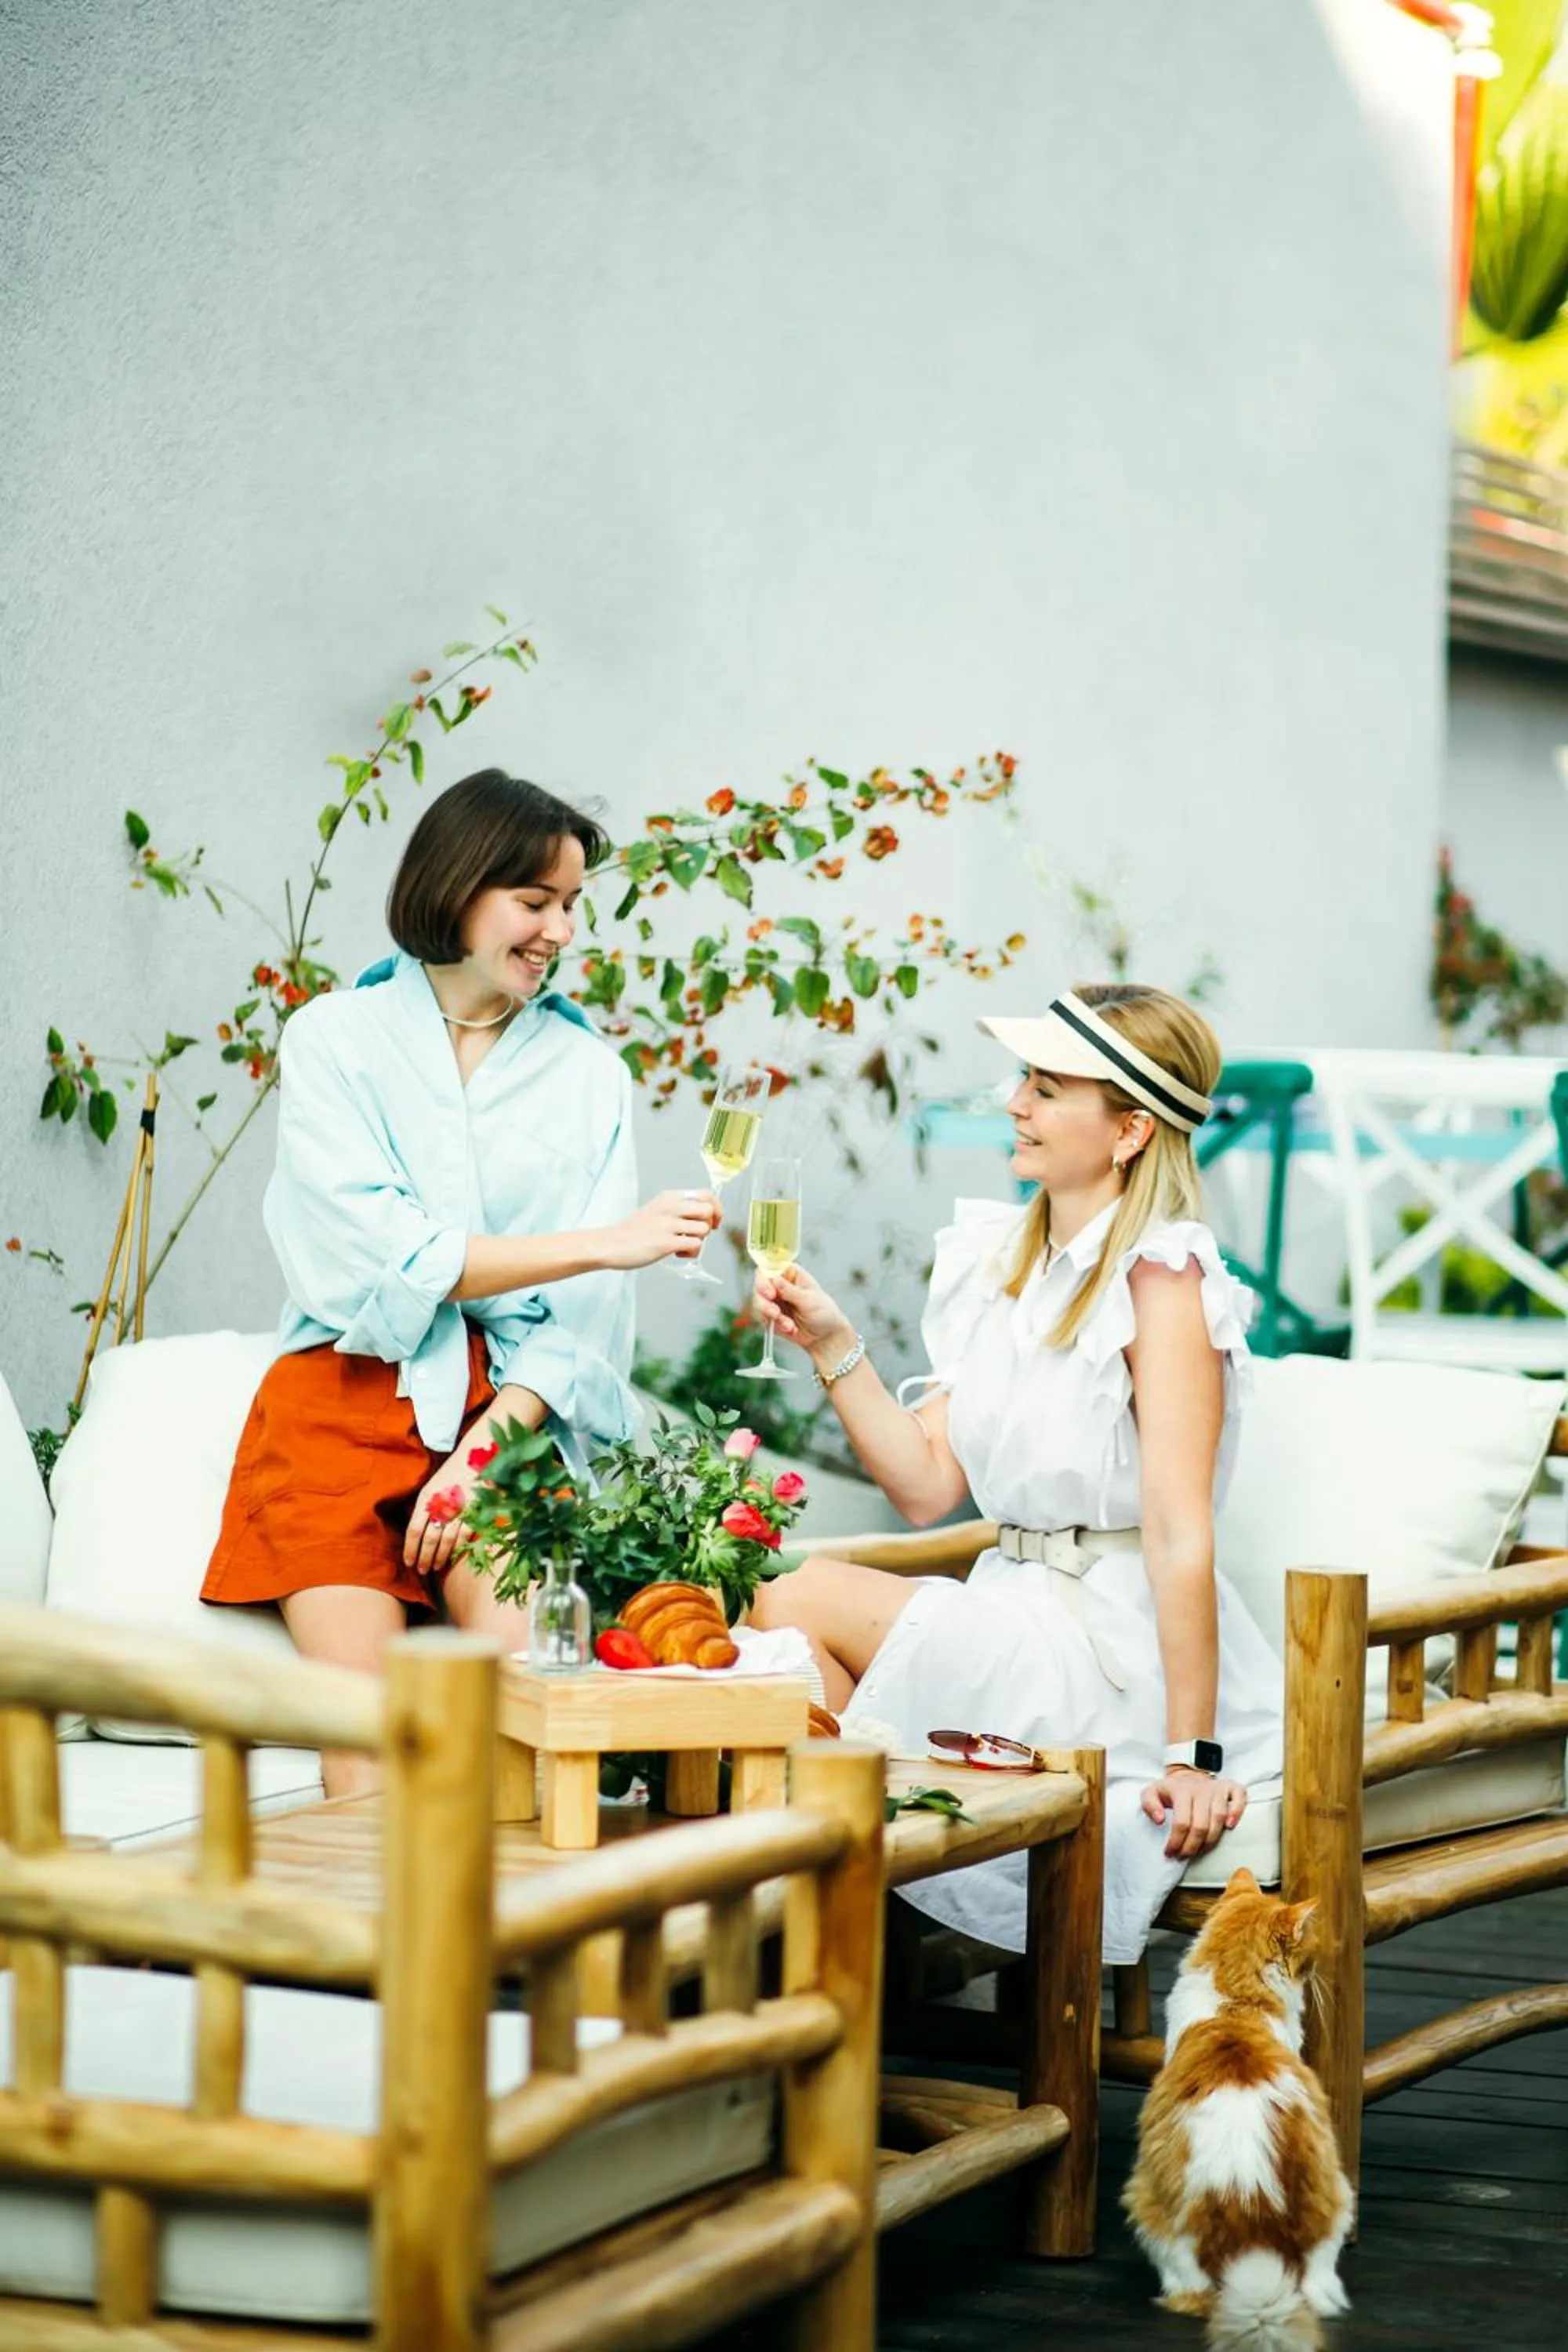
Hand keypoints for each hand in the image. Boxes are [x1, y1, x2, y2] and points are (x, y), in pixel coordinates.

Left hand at [404, 1447, 484, 1580]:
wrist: (478, 1455)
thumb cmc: (453, 1471)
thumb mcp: (432, 1485)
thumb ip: (425, 1506)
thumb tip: (416, 1530)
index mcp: (427, 1497)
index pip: (414, 1529)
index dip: (410, 1548)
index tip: (407, 1562)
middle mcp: (440, 1505)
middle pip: (428, 1539)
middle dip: (423, 1557)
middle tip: (421, 1571)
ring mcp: (459, 1509)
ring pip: (446, 1541)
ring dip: (439, 1557)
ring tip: (434, 1568)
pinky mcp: (476, 1511)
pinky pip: (465, 1536)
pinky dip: (458, 1549)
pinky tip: (453, 1557)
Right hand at [602, 1189, 721, 1270]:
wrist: (610, 1244)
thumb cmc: (635, 1231)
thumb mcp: (657, 1210)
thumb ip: (678, 1209)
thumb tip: (705, 1217)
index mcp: (669, 1197)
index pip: (706, 1194)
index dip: (716, 1208)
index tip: (713, 1221)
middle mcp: (670, 1207)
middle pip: (708, 1210)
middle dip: (709, 1225)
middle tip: (696, 1234)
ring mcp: (667, 1225)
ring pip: (704, 1229)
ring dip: (699, 1241)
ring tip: (682, 1245)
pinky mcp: (665, 1243)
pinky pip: (694, 1245)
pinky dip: (690, 1253)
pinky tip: (676, 1254)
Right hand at [753, 1261, 853, 1362]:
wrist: (826, 1335)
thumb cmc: (823, 1311)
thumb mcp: (809, 1300)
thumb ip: (791, 1291)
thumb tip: (774, 1280)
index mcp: (790, 1273)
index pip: (768, 1268)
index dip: (764, 1279)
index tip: (771, 1293)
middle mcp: (778, 1284)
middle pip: (759, 1286)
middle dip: (764, 1302)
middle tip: (776, 1313)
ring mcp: (773, 1300)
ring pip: (758, 1303)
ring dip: (771, 1316)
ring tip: (789, 1325)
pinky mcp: (770, 1316)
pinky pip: (763, 1318)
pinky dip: (775, 1325)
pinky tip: (790, 1329)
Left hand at [1140, 1769, 1246, 1861]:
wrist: (1189, 1775)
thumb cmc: (1172, 1791)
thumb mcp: (1152, 1792)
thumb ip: (1149, 1804)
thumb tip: (1159, 1820)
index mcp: (1181, 1790)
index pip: (1181, 1822)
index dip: (1176, 1841)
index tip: (1170, 1853)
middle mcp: (1201, 1789)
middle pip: (1201, 1825)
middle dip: (1192, 1846)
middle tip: (1184, 1856)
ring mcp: (1217, 1788)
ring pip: (1219, 1818)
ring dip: (1210, 1840)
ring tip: (1200, 1851)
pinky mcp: (1230, 1787)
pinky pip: (1239, 1798)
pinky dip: (1237, 1812)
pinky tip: (1230, 1826)